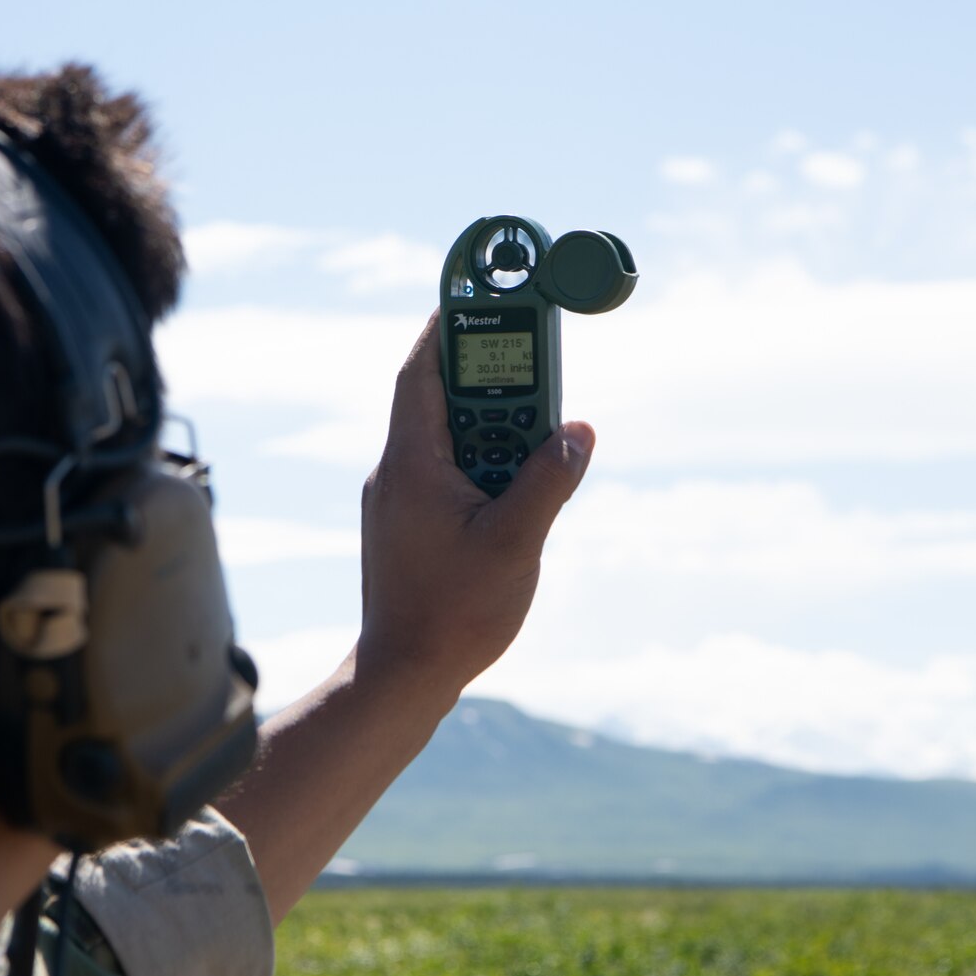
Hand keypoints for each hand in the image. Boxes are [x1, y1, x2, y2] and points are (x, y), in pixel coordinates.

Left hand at [355, 312, 595, 705]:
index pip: (423, 372)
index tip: (483, 298)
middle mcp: (396, 473)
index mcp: (411, 464)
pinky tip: (520, 497)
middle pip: (444, 401)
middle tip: (543, 381)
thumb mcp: (517, 543)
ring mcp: (399, 500)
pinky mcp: (408, 525)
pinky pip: (450, 475)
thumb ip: (551, 481)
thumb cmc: (453, 614)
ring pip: (452, 442)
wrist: (404, 677)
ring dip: (499, 437)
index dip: (450, 328)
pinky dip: (487, 470)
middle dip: (496, 387)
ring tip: (540, 452)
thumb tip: (579, 431)